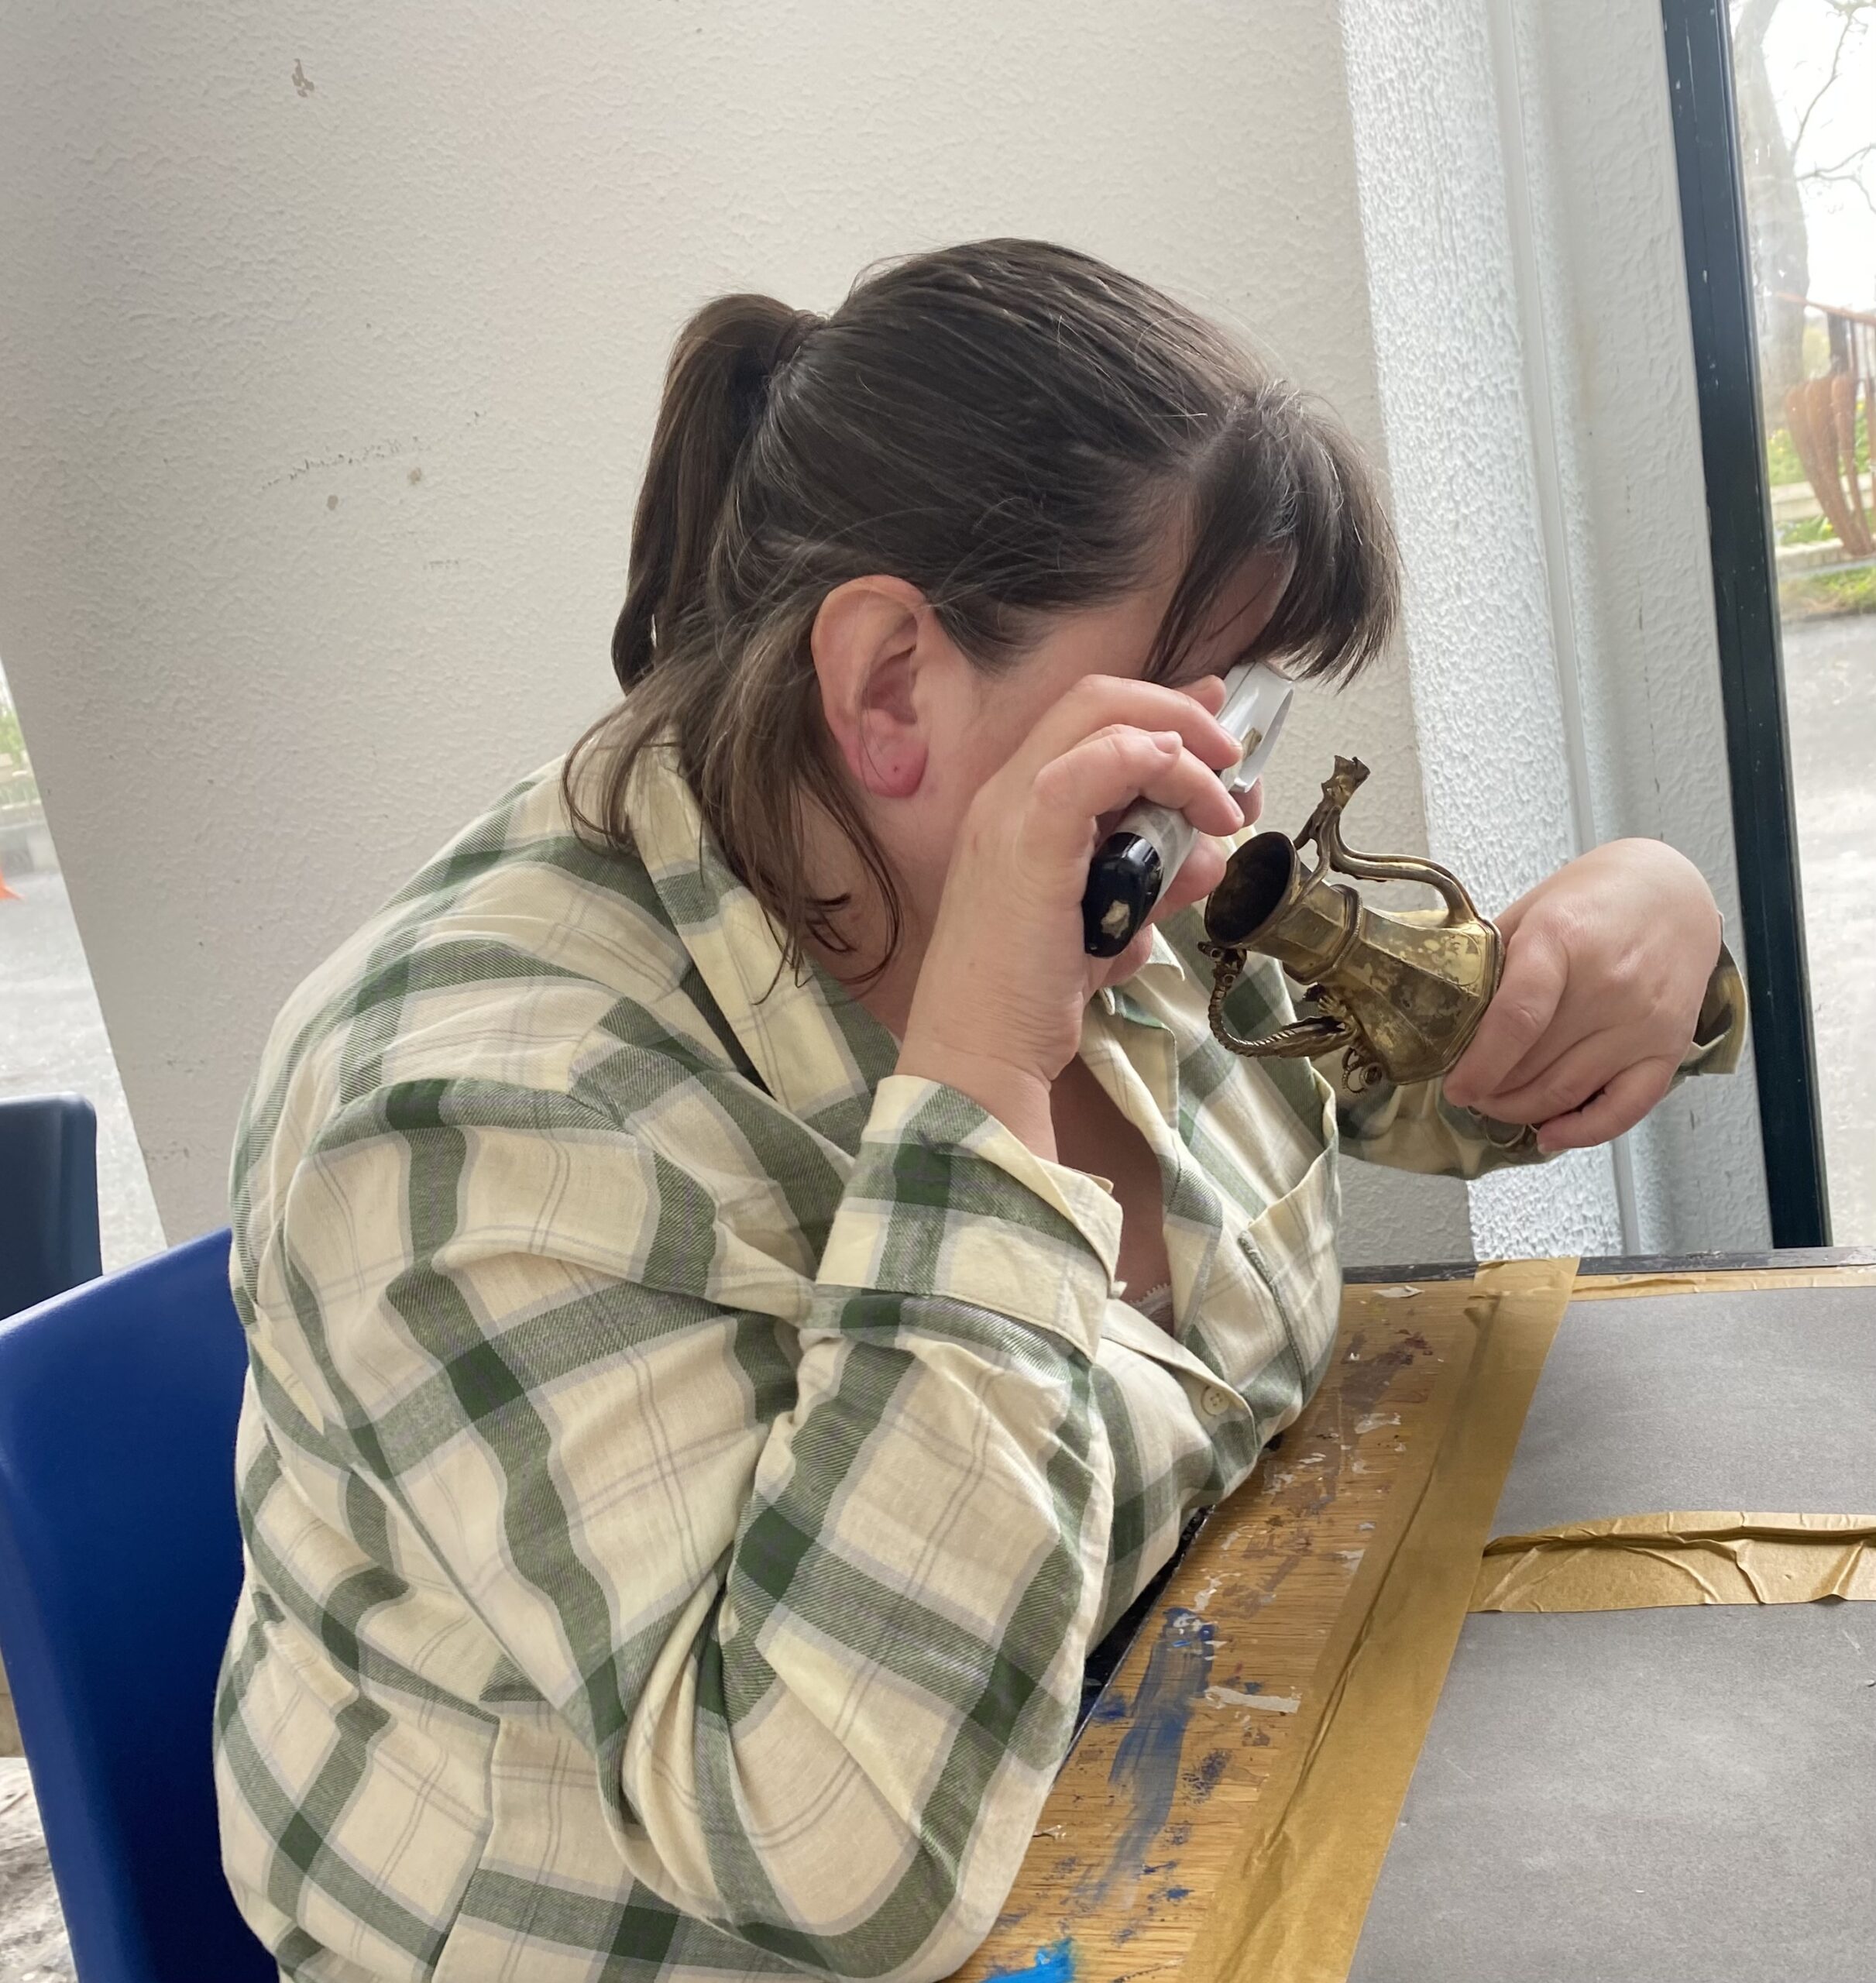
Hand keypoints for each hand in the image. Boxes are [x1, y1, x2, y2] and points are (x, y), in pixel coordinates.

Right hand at [898, 674, 1245, 1154]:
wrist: (978, 1053)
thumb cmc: (1029, 999)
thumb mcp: (1109, 930)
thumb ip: (1154, 885)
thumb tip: (1209, 855)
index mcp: (1015, 808)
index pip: (1086, 721)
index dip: (1159, 712)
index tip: (1216, 738)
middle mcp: (1004, 795)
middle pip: (1096, 699)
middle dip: (1179, 712)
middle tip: (1230, 756)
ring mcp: (1010, 812)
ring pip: (1101, 718)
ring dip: (1183, 750)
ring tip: (1223, 806)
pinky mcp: (1029, 840)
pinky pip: (1097, 765)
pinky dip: (1155, 764)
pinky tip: (1194, 801)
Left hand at [1442, 839, 1720, 1153]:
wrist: (1676, 893)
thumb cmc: (1596, 898)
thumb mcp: (1531, 909)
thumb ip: (1493, 961)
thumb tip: (1446, 1014)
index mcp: (1562, 940)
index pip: (1516, 1018)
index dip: (1479, 1064)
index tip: (1455, 1087)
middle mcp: (1609, 984)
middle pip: (1535, 1065)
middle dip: (1490, 1091)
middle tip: (1468, 1092)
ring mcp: (1643, 1021)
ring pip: (1569, 1092)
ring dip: (1522, 1111)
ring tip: (1496, 1106)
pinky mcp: (1670, 1047)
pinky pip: (1625, 1109)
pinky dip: (1583, 1132)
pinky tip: (1549, 1135)